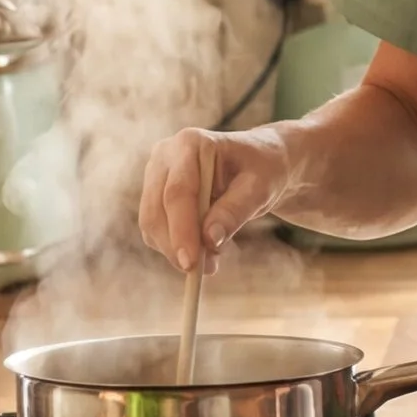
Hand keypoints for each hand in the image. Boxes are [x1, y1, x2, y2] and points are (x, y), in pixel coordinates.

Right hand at [139, 127, 292, 272]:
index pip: (178, 192)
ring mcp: (156, 175)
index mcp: (190, 144)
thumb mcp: (260, 188)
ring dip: (175, 249)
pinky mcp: (155, 195)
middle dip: (176, 245)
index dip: (182, 230)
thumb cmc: (264, 170)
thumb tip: (209, 241)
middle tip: (201, 272)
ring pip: (152, 223)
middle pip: (157, 210)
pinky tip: (202, 253)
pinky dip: (175, 246)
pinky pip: (156, 228)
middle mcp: (165, 155)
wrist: (260, 162)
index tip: (191, 263)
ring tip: (211, 263)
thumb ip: (235, 211)